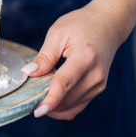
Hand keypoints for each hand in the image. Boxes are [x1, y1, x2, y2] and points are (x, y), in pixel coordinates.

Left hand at [21, 3, 128, 119]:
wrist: (107, 25)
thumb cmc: (81, 24)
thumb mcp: (58, 33)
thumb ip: (44, 56)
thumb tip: (28, 73)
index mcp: (85, 57)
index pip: (65, 83)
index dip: (50, 99)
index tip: (37, 111)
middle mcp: (96, 74)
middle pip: (68, 98)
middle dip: (47, 103)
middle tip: (29, 97)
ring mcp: (99, 84)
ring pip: (72, 106)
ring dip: (54, 106)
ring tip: (38, 95)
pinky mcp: (98, 89)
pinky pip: (78, 106)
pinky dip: (63, 107)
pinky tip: (51, 100)